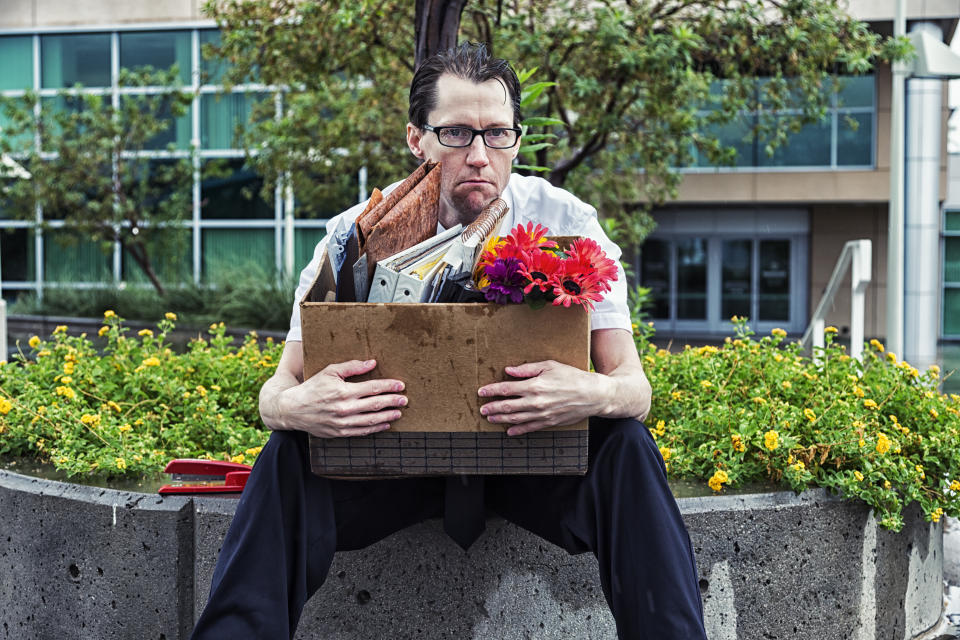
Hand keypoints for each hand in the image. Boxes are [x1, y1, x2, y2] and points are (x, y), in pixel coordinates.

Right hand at [277, 359, 406, 437]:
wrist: (293, 409)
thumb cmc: (312, 387)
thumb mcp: (329, 371)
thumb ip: (352, 367)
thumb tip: (372, 363)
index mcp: (344, 391)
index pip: (373, 388)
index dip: (389, 386)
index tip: (401, 385)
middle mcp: (345, 408)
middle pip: (376, 404)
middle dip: (393, 401)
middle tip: (405, 400)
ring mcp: (343, 422)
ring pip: (371, 420)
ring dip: (388, 416)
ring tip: (399, 412)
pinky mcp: (339, 432)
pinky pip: (362, 432)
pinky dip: (375, 429)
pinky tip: (385, 425)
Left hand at [477, 360, 611, 435]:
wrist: (593, 395)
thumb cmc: (573, 377)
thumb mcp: (550, 366)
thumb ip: (527, 369)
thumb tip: (509, 370)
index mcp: (535, 385)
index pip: (507, 388)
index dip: (492, 390)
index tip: (482, 391)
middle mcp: (536, 401)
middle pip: (508, 406)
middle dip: (492, 407)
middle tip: (482, 409)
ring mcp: (542, 414)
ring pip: (515, 418)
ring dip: (501, 418)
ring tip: (490, 418)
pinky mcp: (549, 422)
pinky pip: (529, 428)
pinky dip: (517, 430)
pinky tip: (509, 430)